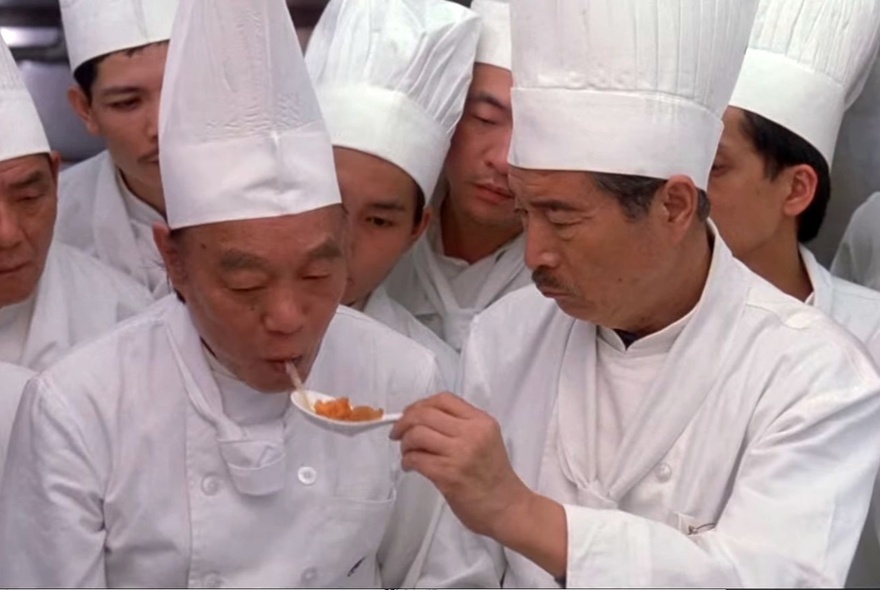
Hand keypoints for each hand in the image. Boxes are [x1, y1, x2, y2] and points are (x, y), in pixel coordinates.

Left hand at [389, 392, 532, 538]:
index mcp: (481, 421)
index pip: (444, 399)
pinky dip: (407, 461)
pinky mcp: (448, 475)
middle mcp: (471, 433)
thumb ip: (461, 427)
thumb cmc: (495, 477)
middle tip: (397, 433)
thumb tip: (422, 419)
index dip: (421, 404)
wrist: (508, 508)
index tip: (410, 415)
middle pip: (425, 414)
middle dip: (404, 422)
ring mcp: (459, 453)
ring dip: (405, 443)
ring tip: (407, 453)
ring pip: (417, 434)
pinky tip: (410, 466)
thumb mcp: (486, 440)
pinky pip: (416, 459)